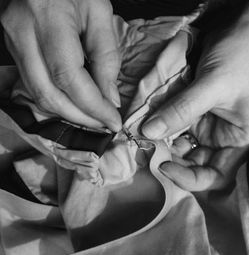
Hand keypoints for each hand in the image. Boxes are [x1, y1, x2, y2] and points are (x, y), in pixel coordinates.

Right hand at [1, 0, 120, 130]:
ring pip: (39, 96)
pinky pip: (35, 86)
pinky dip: (59, 101)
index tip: (113, 121)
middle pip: (50, 94)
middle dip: (81, 117)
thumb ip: (107, 57)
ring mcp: (13, 42)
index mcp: (47, 17)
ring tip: (94, 116)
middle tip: (105, 123)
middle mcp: (22, 33)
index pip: (69, 78)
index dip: (93, 106)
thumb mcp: (100, 15)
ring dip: (70, 113)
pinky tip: (77, 103)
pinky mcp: (14, 50)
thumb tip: (110, 98)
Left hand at [142, 23, 248, 190]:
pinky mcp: (196, 115)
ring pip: (183, 147)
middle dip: (173, 160)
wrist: (242, 30)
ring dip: (164, 145)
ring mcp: (209, 127)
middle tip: (149, 152)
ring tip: (146, 139)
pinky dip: (164, 129)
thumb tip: (147, 132)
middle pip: (196, 164)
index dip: (191, 178)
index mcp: (242, 140)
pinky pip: (177, 128)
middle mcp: (226, 139)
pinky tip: (151, 126)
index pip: (217, 174)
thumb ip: (182, 110)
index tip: (165, 166)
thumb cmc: (240, 57)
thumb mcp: (213, 84)